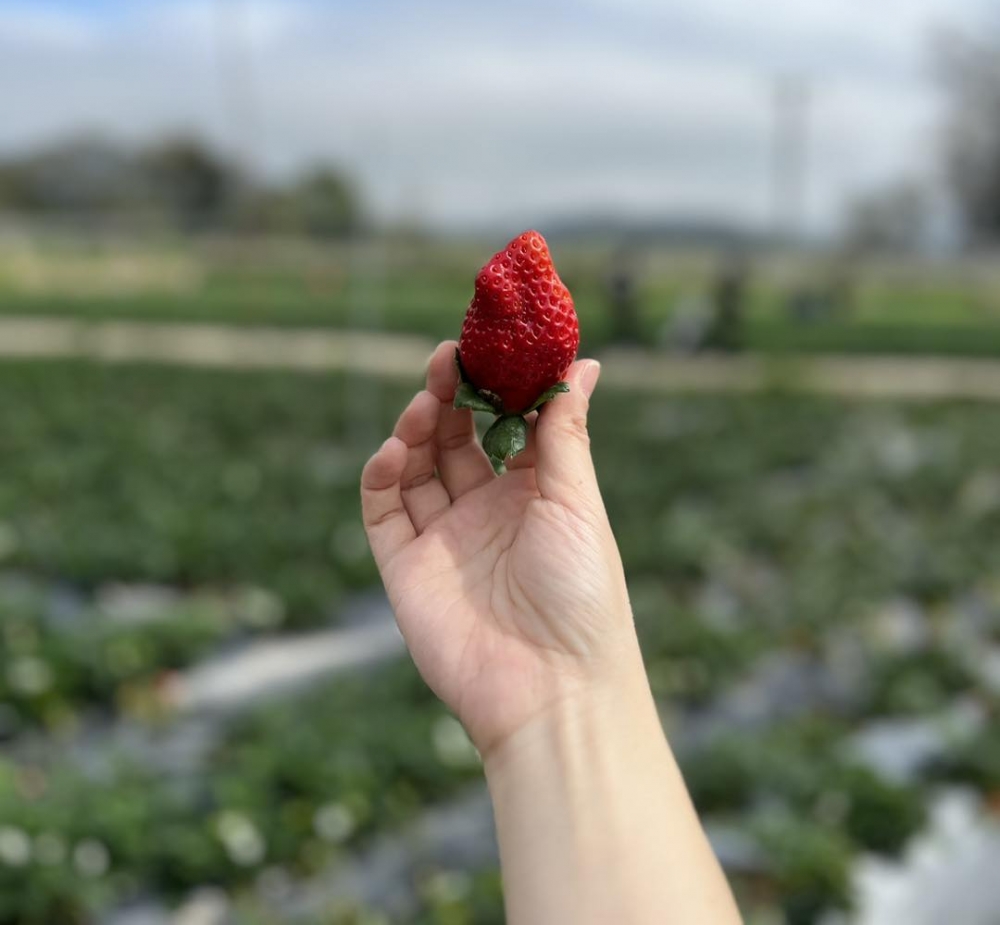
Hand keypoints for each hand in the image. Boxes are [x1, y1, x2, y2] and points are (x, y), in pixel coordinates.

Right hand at [360, 341, 640, 758]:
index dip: (493, 385)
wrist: (553, 691)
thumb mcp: (578, 501)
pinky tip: (396, 450)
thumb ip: (567, 431)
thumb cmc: (583, 594)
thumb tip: (585, 363)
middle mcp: (487, 510)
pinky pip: (384, 510)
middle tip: (445, 360)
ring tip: (424, 401)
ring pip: (417, 466)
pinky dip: (382, 475)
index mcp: (535, 493)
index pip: (505, 425)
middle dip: (449, 396)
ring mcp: (445, 538)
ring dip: (416, 426)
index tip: (486, 345)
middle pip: (456, 438)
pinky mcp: (407, 568)